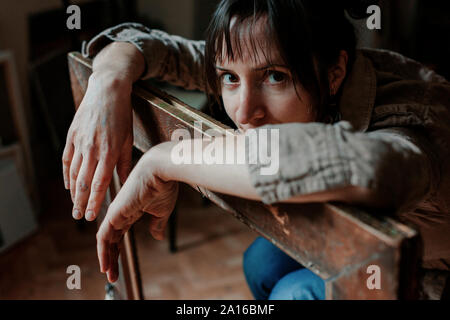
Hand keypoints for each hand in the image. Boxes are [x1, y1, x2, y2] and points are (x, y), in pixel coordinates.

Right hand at [62, 71, 133, 220]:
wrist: (108, 89)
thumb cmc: (123, 115)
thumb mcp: (129, 139)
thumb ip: (125, 163)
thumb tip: (126, 183)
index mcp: (110, 151)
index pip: (100, 183)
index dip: (95, 201)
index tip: (92, 216)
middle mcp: (93, 148)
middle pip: (84, 181)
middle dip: (81, 202)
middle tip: (79, 217)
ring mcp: (80, 141)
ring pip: (74, 172)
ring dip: (73, 191)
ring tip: (74, 205)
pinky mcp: (72, 135)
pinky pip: (67, 159)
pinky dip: (67, 173)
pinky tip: (68, 185)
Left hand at [96, 148, 178, 282]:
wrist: (161, 171)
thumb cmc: (164, 186)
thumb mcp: (162, 211)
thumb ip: (156, 224)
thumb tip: (157, 236)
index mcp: (133, 210)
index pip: (120, 234)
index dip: (118, 250)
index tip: (119, 265)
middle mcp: (122, 212)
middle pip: (112, 239)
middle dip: (111, 257)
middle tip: (112, 275)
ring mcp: (116, 212)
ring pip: (106, 240)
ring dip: (107, 258)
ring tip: (109, 274)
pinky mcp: (114, 213)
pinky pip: (103, 236)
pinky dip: (103, 251)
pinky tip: (105, 263)